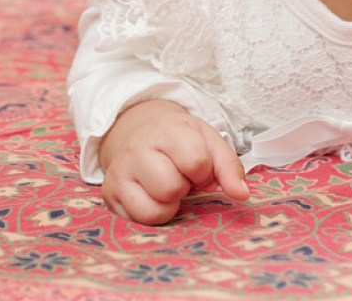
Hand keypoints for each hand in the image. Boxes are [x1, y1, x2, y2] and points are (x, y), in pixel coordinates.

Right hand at [98, 99, 249, 223]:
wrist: (141, 134)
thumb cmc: (180, 142)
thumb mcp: (207, 142)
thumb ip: (229, 166)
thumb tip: (242, 195)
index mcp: (166, 129)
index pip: (195, 161)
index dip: (204, 171)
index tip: (197, 166)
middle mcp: (137, 147)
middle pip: (171, 187)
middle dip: (183, 187)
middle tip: (179, 176)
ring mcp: (120, 170)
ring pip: (154, 209)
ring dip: (168, 204)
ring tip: (165, 187)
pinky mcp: (110, 193)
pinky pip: (139, 221)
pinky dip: (153, 215)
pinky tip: (152, 197)